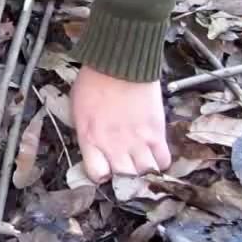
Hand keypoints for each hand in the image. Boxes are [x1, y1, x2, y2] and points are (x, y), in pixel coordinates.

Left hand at [70, 66, 170, 183]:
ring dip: (144, 170)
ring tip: (141, 161)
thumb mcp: (78, 110)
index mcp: (89, 139)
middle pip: (124, 178)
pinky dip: (161, 162)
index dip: (102, 174)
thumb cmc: (94, 81)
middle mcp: (113, 146)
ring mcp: (137, 141)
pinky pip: (164, 160)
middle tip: (125, 165)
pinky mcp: (157, 133)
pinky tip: (155, 154)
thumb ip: (86, 133)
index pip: (97, 175)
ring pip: (146, 173)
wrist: (120, 62)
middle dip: (124, 176)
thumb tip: (94, 147)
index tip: (105, 168)